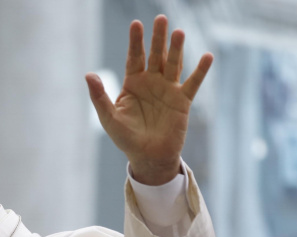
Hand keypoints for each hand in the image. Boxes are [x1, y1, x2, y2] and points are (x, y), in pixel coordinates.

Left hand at [86, 15, 212, 184]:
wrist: (148, 157)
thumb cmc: (126, 138)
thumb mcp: (108, 118)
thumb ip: (99, 96)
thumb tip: (88, 75)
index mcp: (133, 83)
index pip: (134, 57)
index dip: (135, 41)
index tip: (136, 24)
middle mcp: (151, 82)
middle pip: (155, 55)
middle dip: (157, 38)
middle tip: (161, 18)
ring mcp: (168, 90)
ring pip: (173, 64)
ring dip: (176, 49)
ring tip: (178, 32)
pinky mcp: (183, 101)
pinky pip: (193, 83)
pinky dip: (200, 71)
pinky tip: (207, 56)